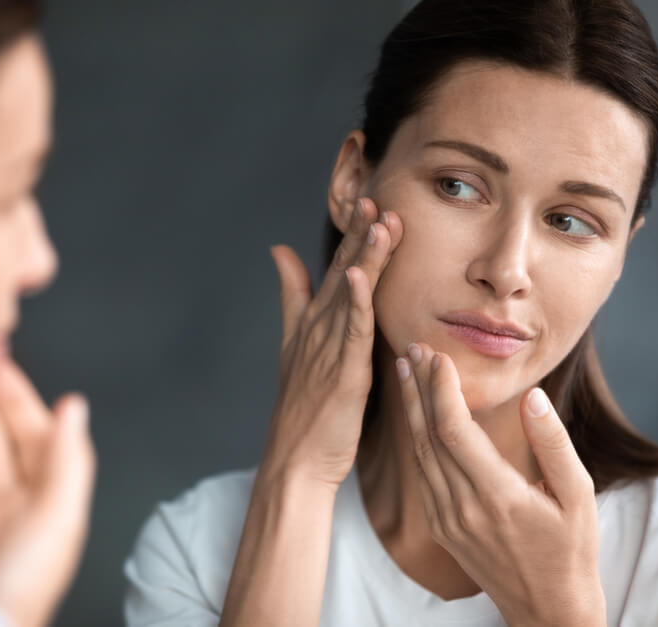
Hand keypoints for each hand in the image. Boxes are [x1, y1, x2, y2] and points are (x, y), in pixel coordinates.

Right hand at [264, 197, 402, 488]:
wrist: (295, 460)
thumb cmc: (303, 408)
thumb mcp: (294, 344)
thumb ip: (291, 296)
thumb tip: (279, 250)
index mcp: (315, 322)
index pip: (337, 269)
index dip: (353, 236)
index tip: (369, 201)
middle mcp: (320, 329)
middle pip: (343, 273)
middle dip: (359, 235)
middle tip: (374, 196)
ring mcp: (329, 349)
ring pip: (351, 294)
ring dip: (364, 257)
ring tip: (378, 221)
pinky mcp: (342, 372)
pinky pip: (351, 331)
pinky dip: (356, 302)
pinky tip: (359, 275)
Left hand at [397, 343, 604, 626]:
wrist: (548, 610)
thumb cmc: (571, 551)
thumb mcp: (578, 496)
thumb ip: (553, 444)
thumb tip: (533, 397)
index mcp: (498, 497)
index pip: (454, 431)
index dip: (440, 390)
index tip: (438, 356)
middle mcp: (464, 509)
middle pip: (428, 436)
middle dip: (419, 388)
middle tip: (414, 349)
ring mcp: (448, 520)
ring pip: (418, 454)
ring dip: (410, 410)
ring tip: (407, 372)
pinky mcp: (442, 528)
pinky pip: (422, 475)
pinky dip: (415, 438)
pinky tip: (415, 415)